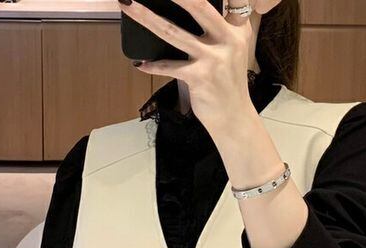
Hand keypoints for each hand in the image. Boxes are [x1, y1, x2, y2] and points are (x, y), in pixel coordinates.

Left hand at [118, 0, 258, 131]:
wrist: (234, 118)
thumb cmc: (228, 85)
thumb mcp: (232, 51)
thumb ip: (218, 29)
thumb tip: (189, 9)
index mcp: (237, 29)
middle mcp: (228, 39)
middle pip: (198, 4)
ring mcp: (213, 59)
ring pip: (172, 31)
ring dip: (146, 18)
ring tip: (128, 5)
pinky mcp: (199, 77)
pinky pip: (168, 66)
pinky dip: (152, 66)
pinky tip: (139, 64)